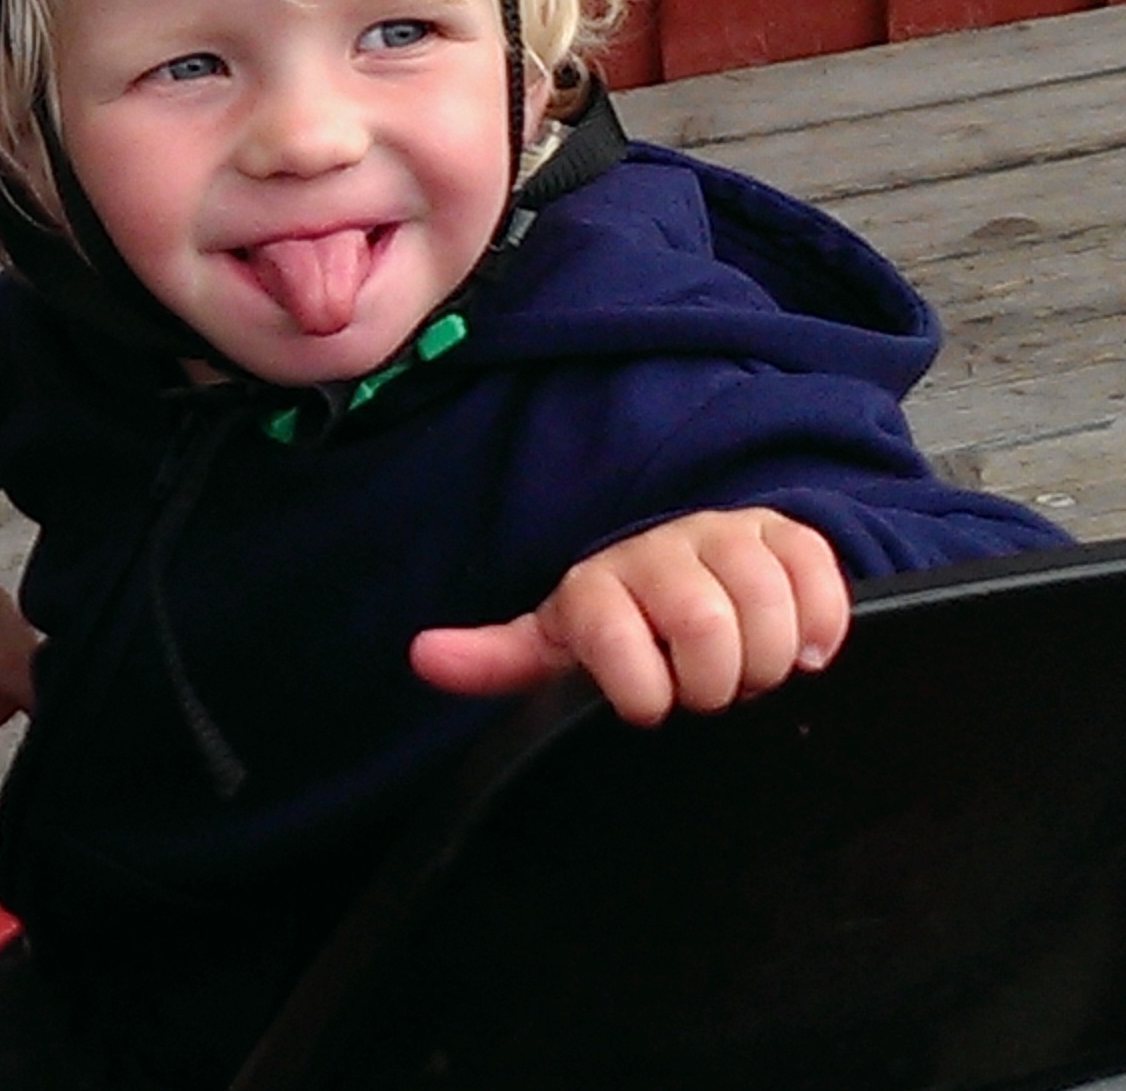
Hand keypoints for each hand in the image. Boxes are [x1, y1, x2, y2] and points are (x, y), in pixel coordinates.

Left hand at [408, 506, 849, 725]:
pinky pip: (819, 576)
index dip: (639, 688)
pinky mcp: (787, 535)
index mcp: (596, 583)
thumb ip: (496, 660)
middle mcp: (659, 549)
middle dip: (713, 681)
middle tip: (709, 695)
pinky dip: (820, 627)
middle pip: (703, 622)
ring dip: (769, 659)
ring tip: (750, 675)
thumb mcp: (556, 646)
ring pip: (765, 601)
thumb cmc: (619, 627)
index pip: (611, 631)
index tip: (647, 707)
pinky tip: (802, 651)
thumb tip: (421, 656)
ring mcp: (727, 536)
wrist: (688, 571)